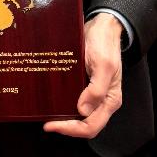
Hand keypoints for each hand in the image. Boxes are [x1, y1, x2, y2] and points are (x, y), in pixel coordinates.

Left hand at [43, 12, 122, 138]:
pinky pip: (75, 101)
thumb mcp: (103, 65)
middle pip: (84, 124)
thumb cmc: (104, 43)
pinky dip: (64, 105)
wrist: (102, 26)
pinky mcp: (86, 85)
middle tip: (47, 122)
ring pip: (79, 115)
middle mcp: (103, 100)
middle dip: (66, 126)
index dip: (71, 129)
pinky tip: (52, 101)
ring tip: (47, 114)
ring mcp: (94, 94)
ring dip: (64, 117)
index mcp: (110, 100)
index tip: (51, 125)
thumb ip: (97, 89)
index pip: (91, 126)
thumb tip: (83, 110)